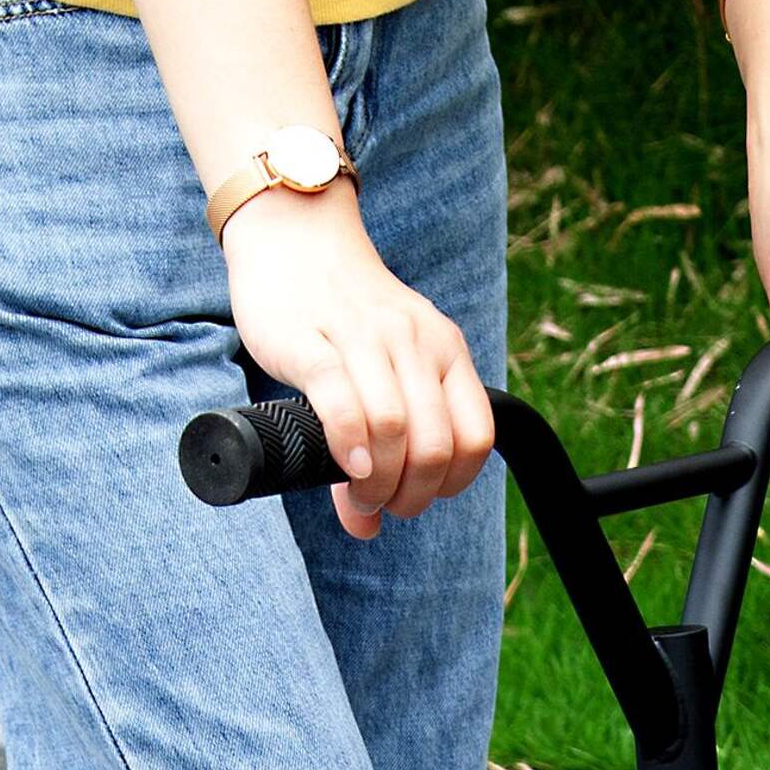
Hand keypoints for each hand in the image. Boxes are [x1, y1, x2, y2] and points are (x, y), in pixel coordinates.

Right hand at [221, 185, 495, 537]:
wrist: (294, 238)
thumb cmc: (341, 319)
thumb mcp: (382, 371)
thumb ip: (386, 446)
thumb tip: (367, 531)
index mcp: (446, 350)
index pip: (476, 438)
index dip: (451, 485)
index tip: (415, 495)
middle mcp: (415, 342)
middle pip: (433, 446)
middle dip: (410, 495)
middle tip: (380, 503)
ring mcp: (365, 338)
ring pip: (393, 429)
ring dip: (376, 482)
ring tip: (357, 492)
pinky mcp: (312, 340)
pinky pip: (342, 399)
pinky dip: (349, 444)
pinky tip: (345, 465)